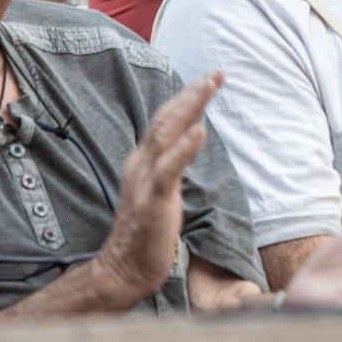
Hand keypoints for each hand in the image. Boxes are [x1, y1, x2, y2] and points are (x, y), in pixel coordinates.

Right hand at [94, 72, 220, 305]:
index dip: (186, 98)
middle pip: (166, 118)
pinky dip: (184, 148)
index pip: (165, 120)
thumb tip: (190, 139)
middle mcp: (140, 163)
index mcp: (142, 160)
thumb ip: (170, 163)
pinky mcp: (153, 200)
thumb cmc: (147, 229)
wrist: (125, 267)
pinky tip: (200, 130)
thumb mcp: (160, 187)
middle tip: (216, 73)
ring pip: (166, 134)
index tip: (209, 80)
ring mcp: (144, 180)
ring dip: (190, 107)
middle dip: (192, 93)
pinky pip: (169, 169)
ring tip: (210, 86)